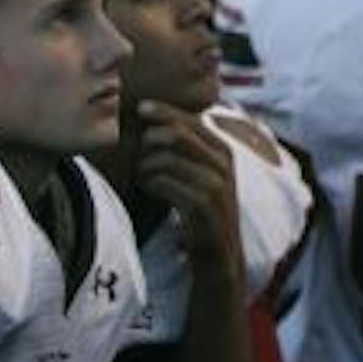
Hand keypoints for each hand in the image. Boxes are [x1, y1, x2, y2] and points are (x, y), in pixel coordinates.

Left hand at [137, 102, 242, 275]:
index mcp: (223, 150)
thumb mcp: (203, 175)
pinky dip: (152, 183)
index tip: (141, 107)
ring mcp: (215, 184)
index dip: (164, 111)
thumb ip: (188, 150)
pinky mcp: (204, 205)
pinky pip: (166, 183)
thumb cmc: (203, 210)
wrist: (220, 254)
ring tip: (143, 175)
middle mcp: (223, 163)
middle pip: (178, 135)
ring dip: (147, 165)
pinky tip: (149, 188)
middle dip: (151, 138)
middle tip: (139, 151)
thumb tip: (155, 124)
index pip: (191, 120)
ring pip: (168, 159)